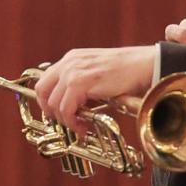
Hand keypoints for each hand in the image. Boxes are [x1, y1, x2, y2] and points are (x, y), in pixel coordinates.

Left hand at [34, 45, 158, 124]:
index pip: (45, 81)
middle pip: (42, 91)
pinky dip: (72, 122)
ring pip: (53, 103)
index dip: (47, 101)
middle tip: (66, 123)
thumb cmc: (126, 72)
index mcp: (71, 59)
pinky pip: (66, 109)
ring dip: (65, 120)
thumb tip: (71, 106)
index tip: (58, 115)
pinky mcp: (81, 82)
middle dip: (50, 112)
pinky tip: (84, 126)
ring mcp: (73, 71)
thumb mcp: (97, 73)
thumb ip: (81, 84)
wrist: (143, 66)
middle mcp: (69, 63)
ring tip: (80, 126)